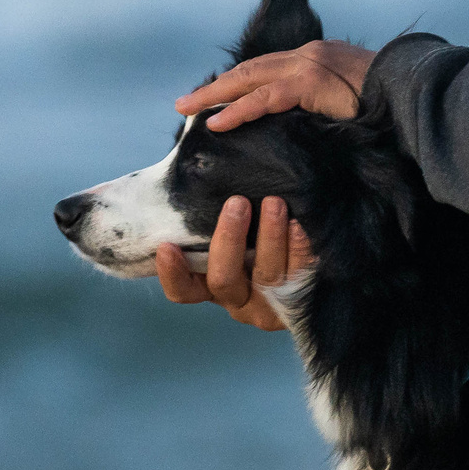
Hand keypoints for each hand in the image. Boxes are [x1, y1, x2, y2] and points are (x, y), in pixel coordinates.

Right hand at [156, 194, 312, 331]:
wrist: (297, 245)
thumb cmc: (248, 228)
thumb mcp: (220, 224)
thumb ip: (204, 209)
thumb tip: (195, 165)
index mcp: (207, 287)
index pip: (182, 290)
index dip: (173, 274)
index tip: (168, 246)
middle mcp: (236, 299)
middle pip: (224, 279)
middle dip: (229, 240)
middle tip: (238, 202)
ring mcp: (268, 304)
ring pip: (266, 277)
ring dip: (270, 239)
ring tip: (275, 204)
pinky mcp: (300, 299)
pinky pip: (300, 279)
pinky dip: (299, 251)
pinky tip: (299, 225)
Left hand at [174, 40, 374, 130]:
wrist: (414, 93)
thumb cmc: (391, 105)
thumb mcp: (351, 102)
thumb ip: (326, 107)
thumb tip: (307, 129)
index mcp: (318, 57)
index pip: (268, 69)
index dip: (239, 84)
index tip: (215, 99)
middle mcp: (309, 54)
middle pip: (251, 70)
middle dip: (217, 87)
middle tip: (185, 103)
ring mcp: (309, 65)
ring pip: (250, 79)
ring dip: (215, 96)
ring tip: (186, 109)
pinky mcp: (311, 81)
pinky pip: (265, 98)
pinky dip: (238, 110)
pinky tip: (217, 122)